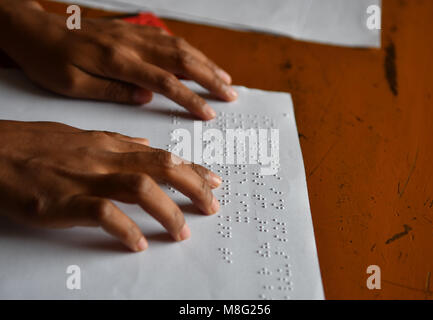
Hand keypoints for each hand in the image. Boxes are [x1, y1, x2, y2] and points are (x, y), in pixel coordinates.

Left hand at [0, 0, 236, 119]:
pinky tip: (198, 59)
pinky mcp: (130, 32)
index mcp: (117, 61)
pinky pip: (167, 38)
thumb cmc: (48, 61)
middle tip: (231, 94)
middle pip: (181, 60)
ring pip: (178, 46)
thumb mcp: (72, 85)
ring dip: (205, 62)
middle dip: (210, 78)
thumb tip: (146, 98)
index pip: (164, 82)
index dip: (190, 98)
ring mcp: (132, 35)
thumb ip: (112, 91)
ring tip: (225, 78)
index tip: (209, 113)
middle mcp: (131, 44)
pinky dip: (189, 50)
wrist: (34, 29)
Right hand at [0, 120, 221, 250]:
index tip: (213, 181)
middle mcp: (103, 158)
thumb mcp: (80, 137)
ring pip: (140, 189)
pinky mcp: (63, 202)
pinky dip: (126, 230)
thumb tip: (145, 145)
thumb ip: (116, 141)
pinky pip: (104, 214)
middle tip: (211, 206)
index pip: (161, 155)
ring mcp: (84, 179)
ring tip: (182, 232)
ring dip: (167, 212)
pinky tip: (138, 243)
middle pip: (161, 168)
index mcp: (108, 145)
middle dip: (193, 187)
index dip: (191, 169)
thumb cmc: (33, 145)